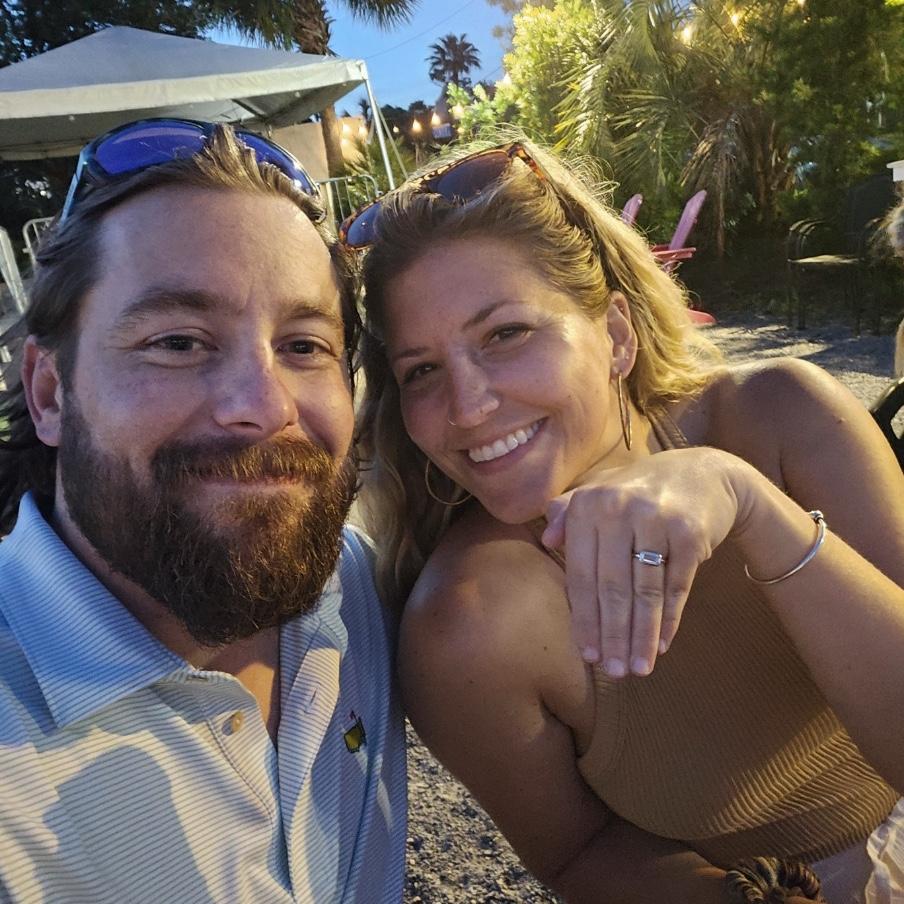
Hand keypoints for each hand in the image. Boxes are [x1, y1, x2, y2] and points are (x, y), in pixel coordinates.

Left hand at [542, 447, 746, 677]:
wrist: (704, 471)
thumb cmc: (640, 491)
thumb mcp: (601, 493)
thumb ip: (569, 513)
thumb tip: (547, 540)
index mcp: (589, 504)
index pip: (582, 573)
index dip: (584, 618)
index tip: (586, 653)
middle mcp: (619, 509)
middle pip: (612, 587)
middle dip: (612, 635)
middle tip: (613, 671)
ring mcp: (657, 520)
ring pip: (645, 592)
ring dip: (642, 636)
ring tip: (638, 668)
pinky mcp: (690, 533)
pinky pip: (676, 586)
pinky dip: (670, 619)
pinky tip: (663, 644)